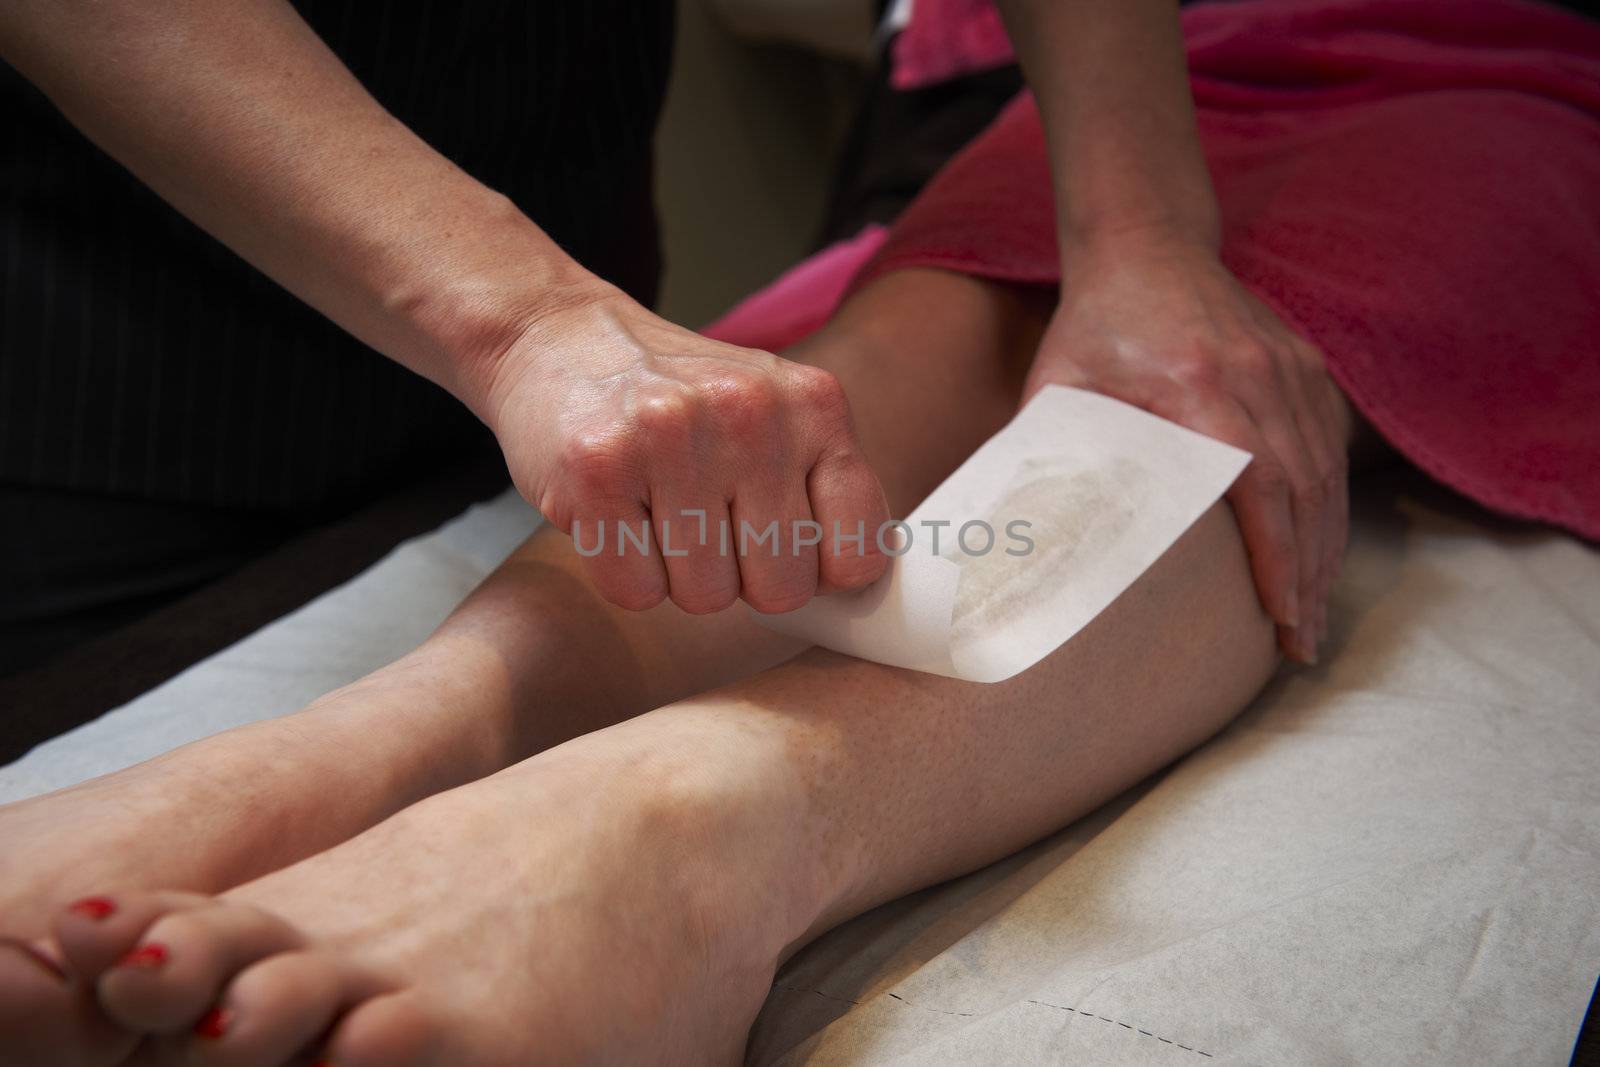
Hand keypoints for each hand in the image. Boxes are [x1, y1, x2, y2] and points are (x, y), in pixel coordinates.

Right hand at [483, 282, 889, 614]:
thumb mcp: (775, 413)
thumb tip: (860, 589)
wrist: (556, 336)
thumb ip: (825, 486)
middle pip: (781, 588)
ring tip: (656, 507)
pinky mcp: (598, 468)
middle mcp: (751, 413)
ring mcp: (672, 435)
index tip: (784, 549)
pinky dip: (622, 572)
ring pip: (705, 596)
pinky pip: (636, 590)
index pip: (858, 553)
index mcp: (814, 404)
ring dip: (676, 574)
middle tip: (706, 522)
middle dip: (742, 580)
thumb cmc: (677, 397)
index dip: (819, 572)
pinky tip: (616, 512)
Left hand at [1026, 231, 1348, 662]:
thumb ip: (1046, 451)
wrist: (1145, 241)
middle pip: (1305, 492)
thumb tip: (1017, 531)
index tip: (1280, 614)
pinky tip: (1322, 550)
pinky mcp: (1305, 366)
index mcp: (1200, 384)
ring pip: (1327, 474)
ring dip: (1326, 548)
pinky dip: (1330, 504)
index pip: (1258, 481)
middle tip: (1301, 643)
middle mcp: (1261, 376)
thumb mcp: (1059, 382)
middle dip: (1308, 574)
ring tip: (1314, 613)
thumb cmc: (1093, 321)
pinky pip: (1329, 447)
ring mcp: (1291, 368)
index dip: (1276, 554)